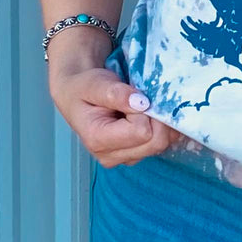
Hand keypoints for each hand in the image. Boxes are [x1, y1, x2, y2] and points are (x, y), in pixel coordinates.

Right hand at [50, 65, 184, 167]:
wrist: (78, 96)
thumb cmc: (85, 88)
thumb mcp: (95, 84)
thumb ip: (115, 93)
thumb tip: (141, 102)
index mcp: (98, 140)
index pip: (141, 132)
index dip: (145, 111)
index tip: (135, 95)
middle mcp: (111, 156)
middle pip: (155, 143)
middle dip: (158, 117)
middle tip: (147, 99)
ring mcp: (124, 158)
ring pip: (161, 145)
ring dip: (162, 122)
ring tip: (147, 105)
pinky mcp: (134, 155)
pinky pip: (162, 144)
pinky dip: (163, 128)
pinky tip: (151, 114)